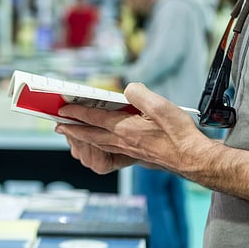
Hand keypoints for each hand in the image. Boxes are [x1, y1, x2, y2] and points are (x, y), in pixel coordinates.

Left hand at [54, 83, 209, 173]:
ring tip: (72, 133)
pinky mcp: (133, 154)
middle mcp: (121, 141)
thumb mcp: (159, 105)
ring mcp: (126, 149)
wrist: (191, 158)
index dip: (76, 112)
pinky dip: (96, 143)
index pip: (93, 118)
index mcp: (124, 128)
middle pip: (89, 134)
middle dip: (71, 130)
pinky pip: (107, 149)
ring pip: (97, 143)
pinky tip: (98, 142)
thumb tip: (128, 89)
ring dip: (81, 137)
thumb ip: (139, 94)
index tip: (62, 109)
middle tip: (57, 126)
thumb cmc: (178, 132)